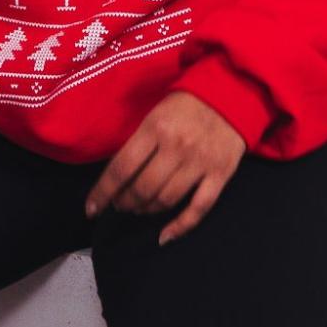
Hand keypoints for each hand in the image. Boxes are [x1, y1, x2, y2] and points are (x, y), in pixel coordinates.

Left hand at [84, 89, 246, 244]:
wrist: (234, 90)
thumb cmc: (189, 102)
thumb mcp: (157, 112)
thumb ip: (139, 140)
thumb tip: (119, 174)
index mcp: (156, 127)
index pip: (122, 168)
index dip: (103, 192)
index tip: (91, 208)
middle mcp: (177, 147)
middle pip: (142, 189)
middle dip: (125, 202)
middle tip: (120, 203)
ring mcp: (200, 162)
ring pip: (165, 200)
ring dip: (146, 210)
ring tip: (139, 208)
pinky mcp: (221, 173)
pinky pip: (199, 208)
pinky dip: (180, 227)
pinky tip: (164, 236)